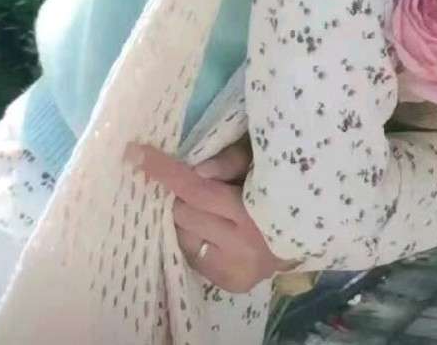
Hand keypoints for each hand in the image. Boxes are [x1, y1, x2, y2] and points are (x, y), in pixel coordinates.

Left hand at [125, 140, 297, 292]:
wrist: (302, 233)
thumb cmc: (277, 186)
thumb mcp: (259, 162)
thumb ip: (228, 161)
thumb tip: (195, 169)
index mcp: (253, 209)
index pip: (197, 189)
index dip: (165, 171)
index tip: (135, 154)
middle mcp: (242, 244)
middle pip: (183, 212)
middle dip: (185, 197)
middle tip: (204, 189)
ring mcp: (233, 268)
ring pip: (183, 235)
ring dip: (189, 219)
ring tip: (212, 212)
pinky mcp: (227, 282)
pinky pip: (192, 255)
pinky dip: (196, 238)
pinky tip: (216, 232)